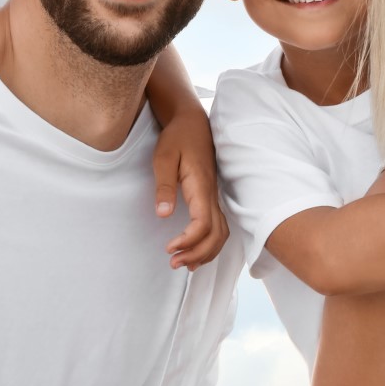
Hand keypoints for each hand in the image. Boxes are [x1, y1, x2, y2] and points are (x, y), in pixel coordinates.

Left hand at [151, 111, 228, 269]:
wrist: (191, 122)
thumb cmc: (177, 138)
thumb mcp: (164, 158)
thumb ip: (164, 186)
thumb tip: (163, 213)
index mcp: (201, 187)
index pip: (203, 223)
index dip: (189, 241)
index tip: (169, 248)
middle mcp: (211, 195)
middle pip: (215, 234)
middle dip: (197, 254)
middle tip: (174, 263)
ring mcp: (213, 196)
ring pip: (221, 233)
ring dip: (205, 252)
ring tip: (183, 263)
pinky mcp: (210, 197)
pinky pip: (218, 227)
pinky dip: (210, 244)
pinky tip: (195, 252)